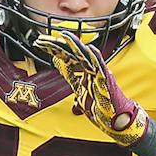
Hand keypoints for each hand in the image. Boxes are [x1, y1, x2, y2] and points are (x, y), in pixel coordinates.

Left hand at [34, 29, 149, 145]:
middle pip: (72, 54)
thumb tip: (63, 70)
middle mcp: (91, 69)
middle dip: (57, 46)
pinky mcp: (107, 80)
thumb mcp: (80, 92)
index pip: (66, 58)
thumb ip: (73, 79)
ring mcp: (99, 73)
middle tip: (42, 40)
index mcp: (84, 72)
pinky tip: (89, 48)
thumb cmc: (101, 107)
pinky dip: (96, 57)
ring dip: (74, 46)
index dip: (54, 50)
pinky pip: (102, 67)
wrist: (116, 119)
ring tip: (63, 36)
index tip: (40, 44)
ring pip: (85, 56)